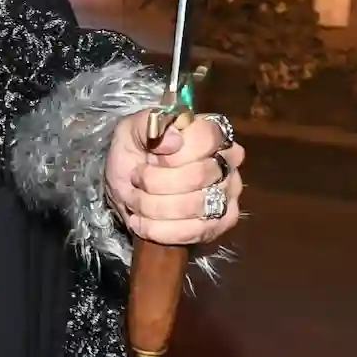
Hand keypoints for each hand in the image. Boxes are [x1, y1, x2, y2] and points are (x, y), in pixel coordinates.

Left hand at [104, 110, 243, 245]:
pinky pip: (193, 232)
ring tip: (136, 200)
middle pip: (198, 175)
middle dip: (155, 181)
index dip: (173, 152)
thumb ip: (149, 124)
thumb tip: (174, 139)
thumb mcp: (130, 130)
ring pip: (195, 206)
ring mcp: (228, 194)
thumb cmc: (134, 152)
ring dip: (153, 206)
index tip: (149, 158)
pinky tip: (143, 221)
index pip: (207, 138)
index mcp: (210, 132)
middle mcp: (227, 162)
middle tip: (136, 179)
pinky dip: (159, 229)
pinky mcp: (221, 223)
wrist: (128, 186)